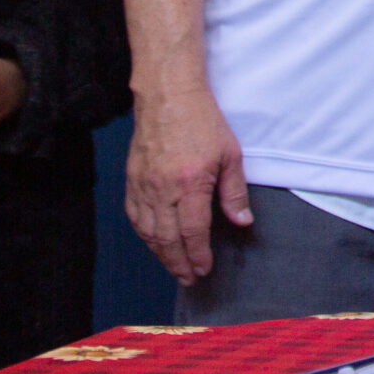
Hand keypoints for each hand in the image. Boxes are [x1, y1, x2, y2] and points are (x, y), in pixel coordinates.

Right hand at [124, 87, 250, 284]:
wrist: (168, 94)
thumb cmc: (201, 120)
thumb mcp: (230, 154)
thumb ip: (234, 192)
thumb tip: (242, 221)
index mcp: (190, 183)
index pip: (193, 232)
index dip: (198, 255)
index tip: (203, 269)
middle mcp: (163, 188)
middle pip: (168, 238)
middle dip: (179, 263)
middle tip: (188, 279)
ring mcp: (143, 184)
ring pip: (148, 231)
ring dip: (160, 254)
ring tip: (173, 267)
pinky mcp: (131, 178)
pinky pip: (134, 215)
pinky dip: (143, 234)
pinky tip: (152, 242)